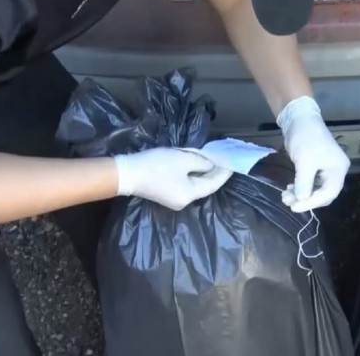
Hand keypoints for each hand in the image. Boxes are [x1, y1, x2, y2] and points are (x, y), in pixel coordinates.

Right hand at [114, 147, 232, 210]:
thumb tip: (210, 165)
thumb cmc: (157, 166)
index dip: (224, 173)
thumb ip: (202, 162)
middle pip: (205, 185)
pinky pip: (186, 183)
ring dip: (202, 171)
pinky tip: (195, 164)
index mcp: (190, 195)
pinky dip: (192, 173)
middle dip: (214, 172)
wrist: (127, 173)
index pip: (214, 184)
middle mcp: (185, 201)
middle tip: (222, 159)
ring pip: (195, 184)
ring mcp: (175, 199)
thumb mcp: (183, 159)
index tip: (232, 163)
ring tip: (211, 159)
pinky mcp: (167, 194)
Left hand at [277, 96, 349, 212]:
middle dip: (306, 199)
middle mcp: (336, 171)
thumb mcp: (304, 162)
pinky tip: (290, 188)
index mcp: (338, 169)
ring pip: (316, 190)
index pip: (328, 194)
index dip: (311, 203)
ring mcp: (327, 168)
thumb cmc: (305, 138)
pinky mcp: (317, 166)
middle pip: (324, 194)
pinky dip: (301, 187)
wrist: (299, 118)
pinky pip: (312, 183)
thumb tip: (301, 200)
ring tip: (285, 195)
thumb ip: (304, 184)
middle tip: (288, 201)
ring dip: (301, 194)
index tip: (294, 207)